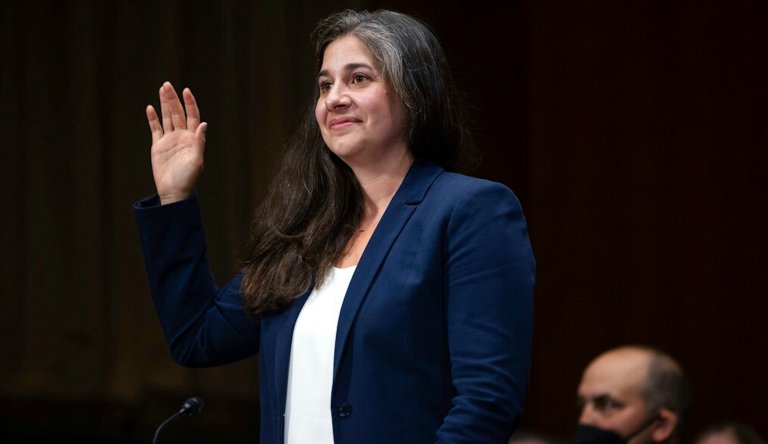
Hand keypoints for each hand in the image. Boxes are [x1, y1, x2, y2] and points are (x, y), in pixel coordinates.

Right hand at [146, 81, 207, 204]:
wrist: (174, 192)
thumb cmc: (188, 178)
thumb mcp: (196, 161)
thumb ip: (199, 142)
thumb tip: (203, 124)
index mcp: (193, 138)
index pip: (193, 116)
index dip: (190, 103)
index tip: (186, 91)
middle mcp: (182, 136)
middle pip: (178, 113)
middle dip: (173, 99)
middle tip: (167, 85)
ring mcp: (170, 140)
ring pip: (167, 117)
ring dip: (164, 104)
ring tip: (162, 89)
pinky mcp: (158, 146)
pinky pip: (155, 129)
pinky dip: (153, 118)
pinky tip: (150, 108)